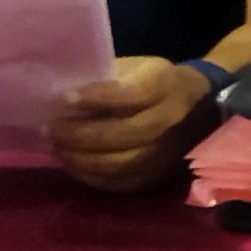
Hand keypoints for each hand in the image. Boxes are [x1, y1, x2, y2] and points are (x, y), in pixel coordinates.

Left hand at [46, 56, 216, 192]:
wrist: (201, 106)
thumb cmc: (156, 81)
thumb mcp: (138, 68)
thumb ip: (107, 79)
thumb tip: (61, 97)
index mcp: (165, 86)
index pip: (131, 95)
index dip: (96, 98)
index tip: (62, 98)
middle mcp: (170, 121)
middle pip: (121, 134)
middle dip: (78, 134)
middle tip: (49, 129)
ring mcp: (166, 153)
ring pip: (118, 163)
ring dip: (80, 158)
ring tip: (56, 147)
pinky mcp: (159, 176)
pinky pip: (119, 182)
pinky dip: (90, 175)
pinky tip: (73, 163)